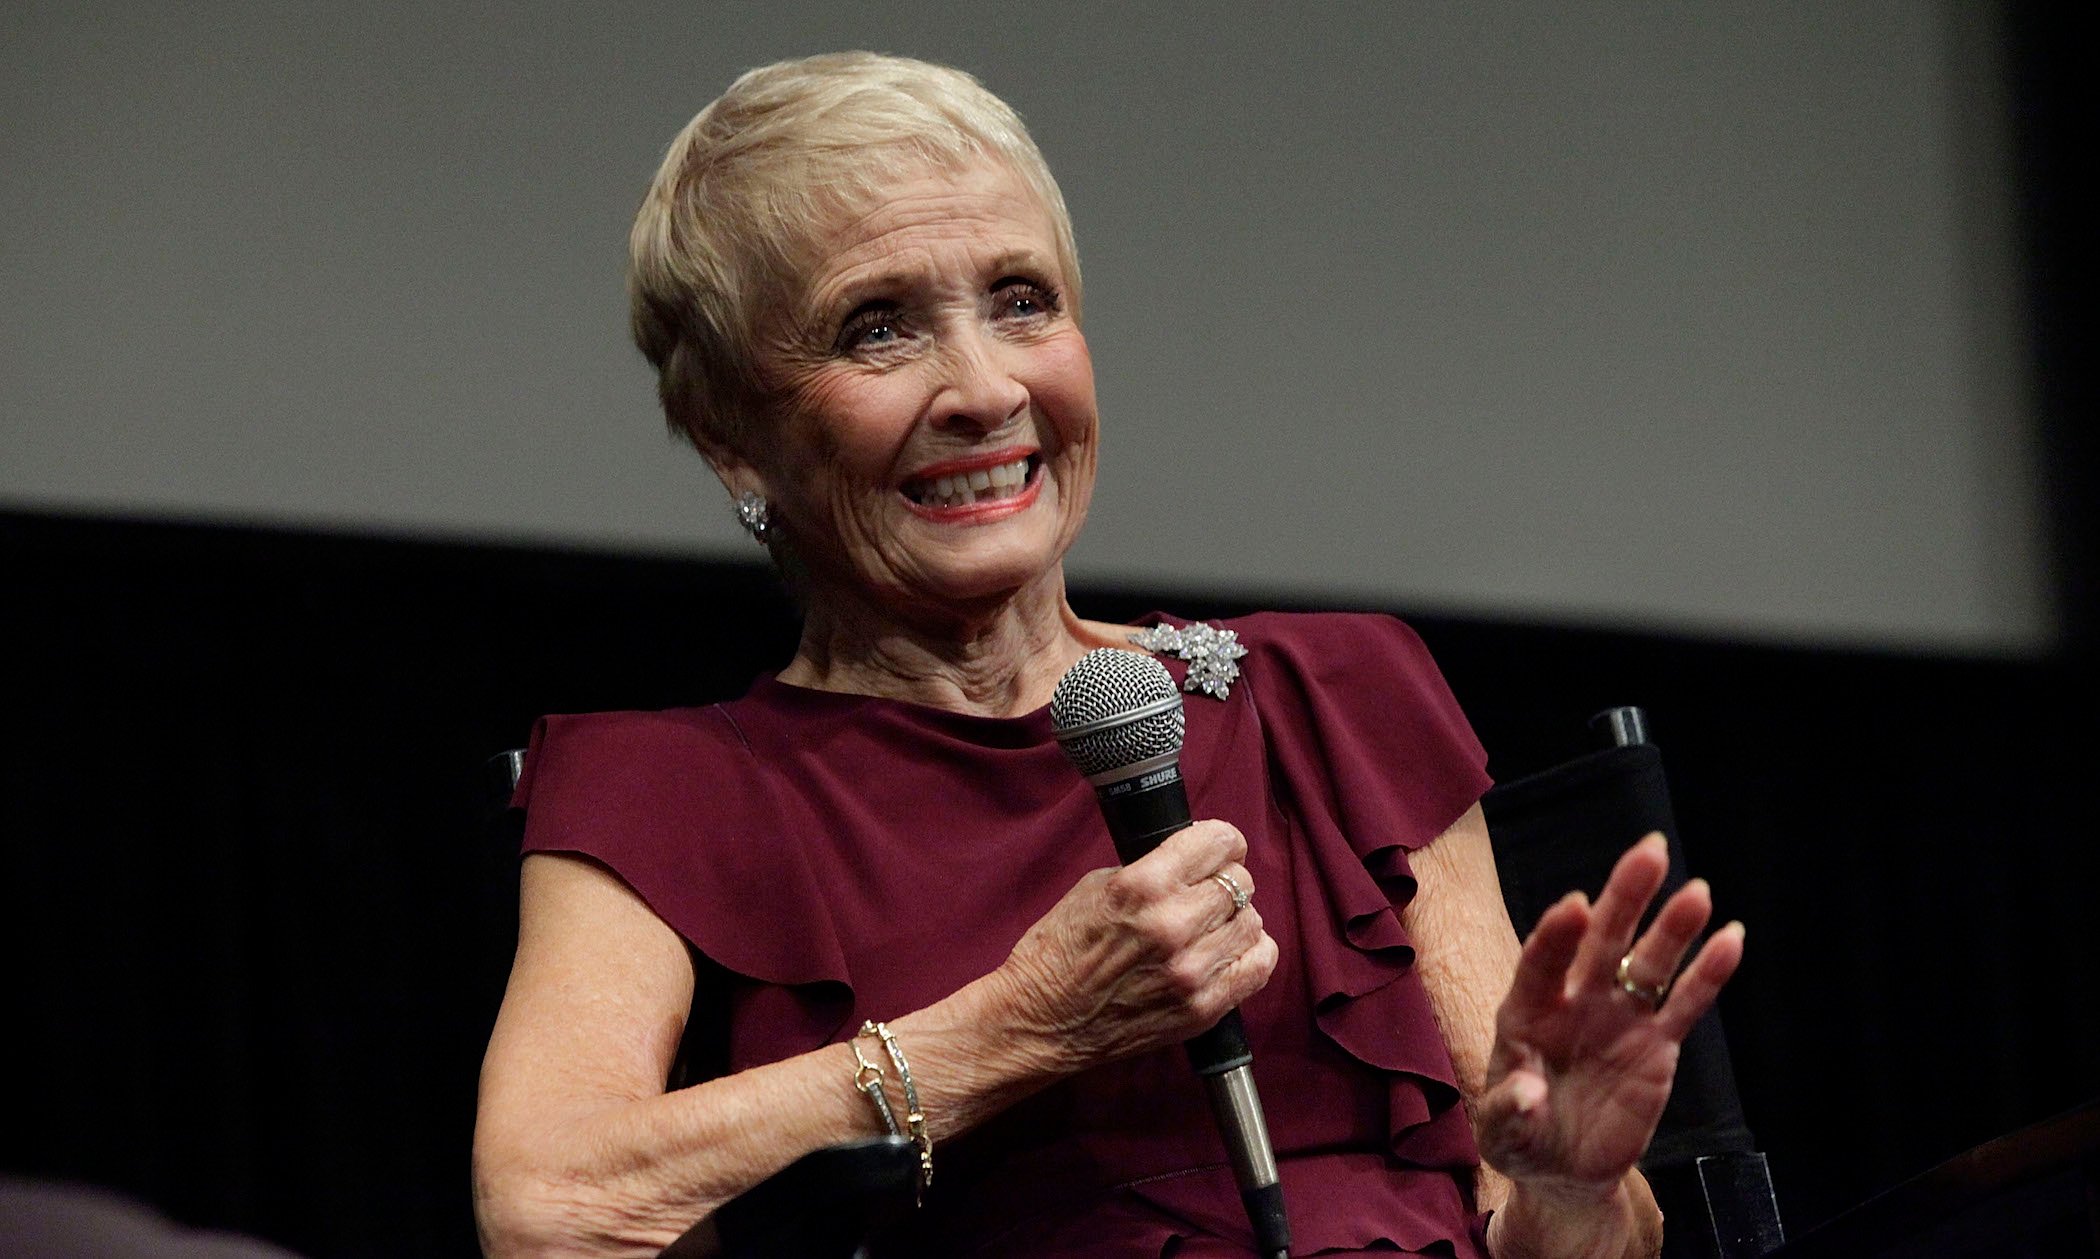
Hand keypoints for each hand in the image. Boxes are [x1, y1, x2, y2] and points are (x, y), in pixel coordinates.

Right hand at [994, 820, 1277, 1070]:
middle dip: (1226, 879)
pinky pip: (1258, 966)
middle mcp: (1171, 926)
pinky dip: (1250, 953)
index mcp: (1142, 886)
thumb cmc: (1060, 952)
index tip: (1219, 847)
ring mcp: (1190, 971)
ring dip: (1235, 919)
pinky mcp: (1201, 1009)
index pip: (1217, 842)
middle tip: (1208, 890)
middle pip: (1239, 883)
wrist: (1041, 1021)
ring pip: (1252, 922)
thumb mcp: (1095, 886)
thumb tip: (1196, 859)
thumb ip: (1151, 869)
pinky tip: (1227, 951)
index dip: (1222, 841)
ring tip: (1212, 925)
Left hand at [1477, 833, 1745, 1199]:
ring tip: (1698, 891)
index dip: (1556, 935)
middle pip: (1601, 940)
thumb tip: (1527, 1095)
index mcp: (1526, 1012)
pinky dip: (1708, 975)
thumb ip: (1508, 1111)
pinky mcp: (1657, 1044)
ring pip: (1649, 964)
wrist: (1564, 1169)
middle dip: (1624, 897)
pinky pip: (1684, 1004)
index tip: (1575, 905)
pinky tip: (1731, 941)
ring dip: (1673, 928)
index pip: (1540, 963)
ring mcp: (1619, 1018)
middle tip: (1649, 852)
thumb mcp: (1501, 1134)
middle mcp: (1575, 1002)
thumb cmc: (1519, 1138)